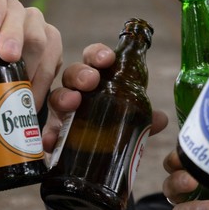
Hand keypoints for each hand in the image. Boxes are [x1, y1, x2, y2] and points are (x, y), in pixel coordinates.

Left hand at [0, 0, 62, 108]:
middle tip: (7, 56)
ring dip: (30, 63)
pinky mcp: (53, 43)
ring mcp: (38, 24)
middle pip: (20, 14)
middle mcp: (17, 8)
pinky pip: (53, 59)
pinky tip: (32, 94)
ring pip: (40, 37)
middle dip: (14, 36)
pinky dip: (42, 79)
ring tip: (19, 85)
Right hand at [42, 42, 169, 152]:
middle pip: (73, 73)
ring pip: (57, 96)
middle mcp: (76, 90)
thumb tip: (160, 119)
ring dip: (64, 97)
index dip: (99, 54)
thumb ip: (144, 116)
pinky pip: (48, 131)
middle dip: (81, 73)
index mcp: (96, 79)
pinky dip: (49, 135)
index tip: (108, 59)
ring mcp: (62, 111)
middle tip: (91, 81)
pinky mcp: (54, 133)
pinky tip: (51, 140)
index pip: (94, 58)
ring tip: (73, 103)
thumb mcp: (130, 118)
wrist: (94, 155)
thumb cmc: (110, 125)